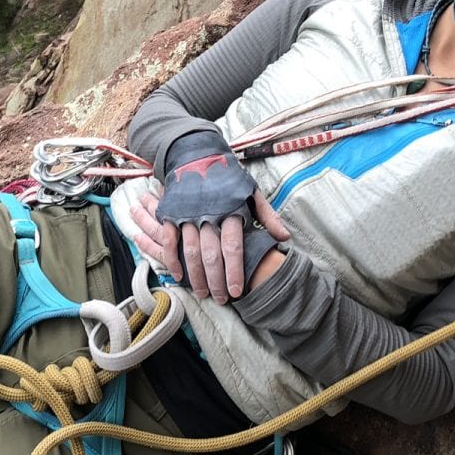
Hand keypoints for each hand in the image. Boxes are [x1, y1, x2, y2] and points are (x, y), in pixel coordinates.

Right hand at [130, 187, 288, 303]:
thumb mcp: (252, 192)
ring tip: (203, 293)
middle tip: (221, 299)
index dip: (235, 270)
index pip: (233, 247)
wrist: (197, 155)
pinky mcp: (171, 214)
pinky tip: (179, 276)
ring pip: (191, 251)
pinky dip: (173, 259)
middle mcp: (209, 214)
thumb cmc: (228, 178)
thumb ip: (268, 216)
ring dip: (196, 276)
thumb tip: (284, 237)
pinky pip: (170, 241)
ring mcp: (188, 214)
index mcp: (231, 210)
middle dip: (216, 280)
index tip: (237, 291)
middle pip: (211, 254)